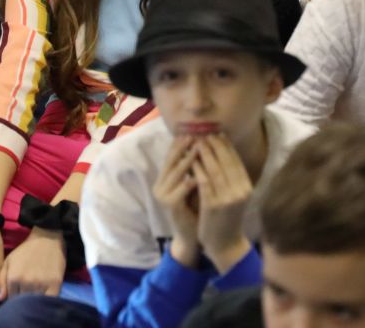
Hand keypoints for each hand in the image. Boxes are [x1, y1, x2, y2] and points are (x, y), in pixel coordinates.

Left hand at [0, 227, 65, 300]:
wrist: (47, 238)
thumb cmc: (26, 250)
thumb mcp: (9, 261)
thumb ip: (1, 279)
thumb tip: (2, 298)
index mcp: (13, 278)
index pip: (11, 299)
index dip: (14, 298)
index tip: (18, 294)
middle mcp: (26, 283)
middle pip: (23, 303)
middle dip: (23, 301)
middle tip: (27, 293)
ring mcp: (41, 285)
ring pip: (35, 303)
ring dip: (35, 301)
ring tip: (36, 294)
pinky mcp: (55, 285)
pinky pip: (49, 301)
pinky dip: (47, 301)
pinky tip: (45, 295)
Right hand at [153, 135, 200, 266]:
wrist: (192, 235)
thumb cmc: (196, 207)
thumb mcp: (194, 184)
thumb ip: (195, 167)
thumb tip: (204, 142)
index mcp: (165, 178)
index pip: (172, 155)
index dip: (181, 142)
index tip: (194, 129)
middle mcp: (160, 184)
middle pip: (171, 160)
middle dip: (184, 146)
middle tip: (195, 133)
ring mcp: (163, 195)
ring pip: (176, 173)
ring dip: (187, 159)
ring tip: (198, 147)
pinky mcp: (170, 206)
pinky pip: (180, 190)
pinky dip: (189, 181)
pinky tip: (199, 175)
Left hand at [192, 134, 253, 272]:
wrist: (226, 245)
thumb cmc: (228, 218)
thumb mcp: (235, 196)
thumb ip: (231, 177)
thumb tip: (222, 152)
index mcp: (246, 187)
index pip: (236, 160)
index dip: (226, 145)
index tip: (217, 133)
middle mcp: (240, 191)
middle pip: (226, 161)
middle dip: (215, 144)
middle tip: (205, 132)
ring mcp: (227, 198)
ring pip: (214, 169)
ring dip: (205, 153)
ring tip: (197, 141)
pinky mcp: (213, 206)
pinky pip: (204, 182)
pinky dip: (198, 169)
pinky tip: (192, 160)